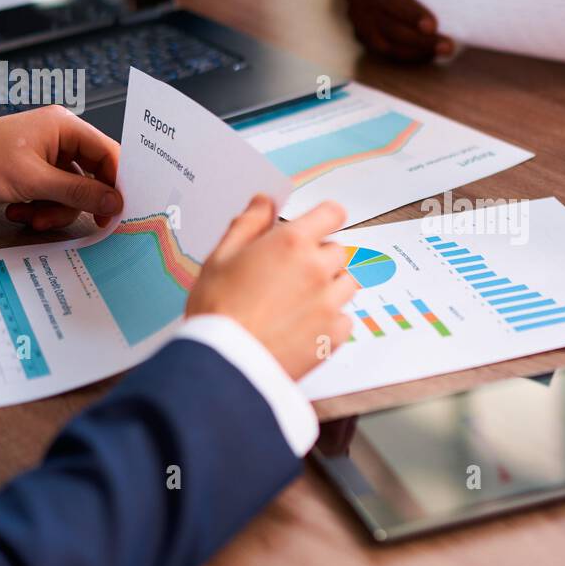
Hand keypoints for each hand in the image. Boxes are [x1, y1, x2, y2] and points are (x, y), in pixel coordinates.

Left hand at [0, 105, 122, 230]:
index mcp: (65, 126)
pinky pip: (54, 194)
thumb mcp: (33, 181)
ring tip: (30, 217)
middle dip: (79, 202)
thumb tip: (115, 202)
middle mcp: (60, 137)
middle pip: (93, 175)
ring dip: (55, 210)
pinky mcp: (35, 171)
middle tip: (86, 224)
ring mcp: (47, 155)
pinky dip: (41, 207)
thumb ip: (78, 192)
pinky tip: (19, 210)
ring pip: (73, 190)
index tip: (119, 210)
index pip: (109, 153)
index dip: (118, 183)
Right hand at [186, 198, 356, 379]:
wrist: (224, 363)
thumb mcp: (221, 256)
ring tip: (297, 301)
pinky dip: (331, 320)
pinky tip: (303, 326)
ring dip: (329, 287)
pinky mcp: (334, 335)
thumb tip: (264, 201)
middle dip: (319, 257)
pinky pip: (345, 318)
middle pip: (338, 251)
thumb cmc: (217, 310)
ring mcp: (330, 303)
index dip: (324, 217)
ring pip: (346, 283)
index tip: (318, 225)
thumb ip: (248, 223)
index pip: (331, 213)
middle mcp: (318, 269)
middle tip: (290, 275)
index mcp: (293, 243)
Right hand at [344, 0, 453, 61]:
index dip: (412, 13)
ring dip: (417, 50)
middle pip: (390, 25)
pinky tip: (428, 54)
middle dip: (421, 39)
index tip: (433, 26)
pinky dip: (409, 55)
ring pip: (386, 42)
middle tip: (448, 46)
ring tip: (442, 51)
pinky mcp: (362, 36)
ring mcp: (358, 19)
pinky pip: (385, 51)